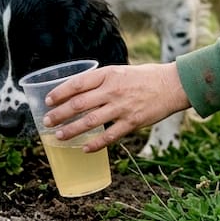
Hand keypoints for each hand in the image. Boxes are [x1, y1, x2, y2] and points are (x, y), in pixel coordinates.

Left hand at [43, 63, 189, 151]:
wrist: (173, 85)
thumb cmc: (146, 77)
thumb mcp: (121, 71)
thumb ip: (103, 81)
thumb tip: (81, 92)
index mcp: (109, 74)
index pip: (77, 83)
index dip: (60, 92)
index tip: (48, 100)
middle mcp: (113, 90)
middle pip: (79, 104)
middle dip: (59, 114)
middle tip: (47, 121)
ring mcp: (122, 107)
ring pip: (90, 122)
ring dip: (72, 130)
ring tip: (59, 136)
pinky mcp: (132, 122)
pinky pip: (109, 136)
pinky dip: (95, 144)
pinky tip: (85, 148)